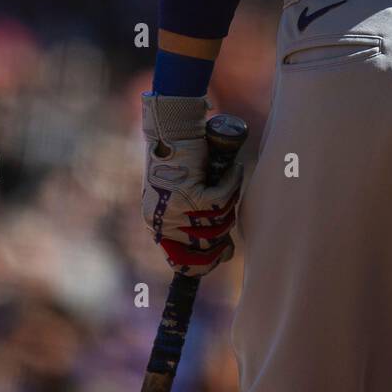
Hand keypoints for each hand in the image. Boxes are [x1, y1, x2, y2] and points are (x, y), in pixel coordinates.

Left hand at [141, 94, 242, 276]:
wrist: (172, 128)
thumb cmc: (181, 159)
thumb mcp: (186, 197)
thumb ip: (198, 222)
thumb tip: (226, 255)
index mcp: (158, 225)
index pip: (182, 261)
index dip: (205, 263)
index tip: (224, 256)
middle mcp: (163, 222)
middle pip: (206, 244)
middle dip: (223, 236)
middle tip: (231, 219)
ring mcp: (176, 209)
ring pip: (218, 222)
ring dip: (229, 203)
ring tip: (229, 182)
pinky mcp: (189, 193)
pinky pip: (222, 200)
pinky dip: (232, 184)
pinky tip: (233, 170)